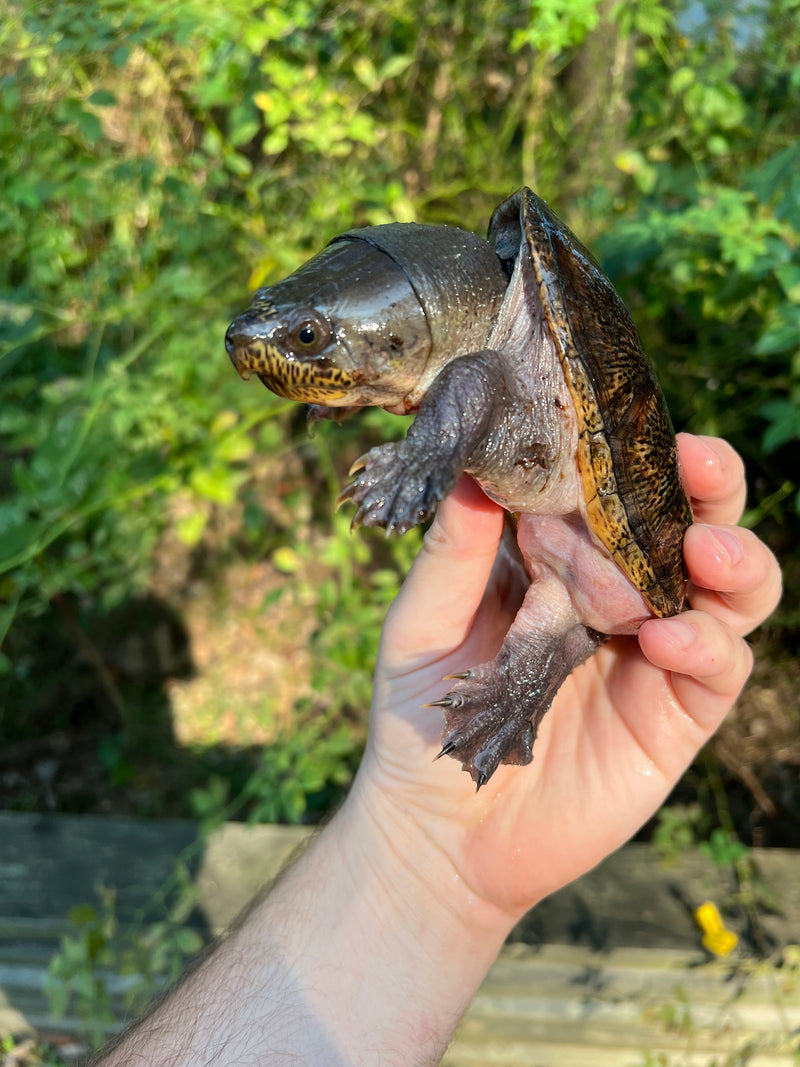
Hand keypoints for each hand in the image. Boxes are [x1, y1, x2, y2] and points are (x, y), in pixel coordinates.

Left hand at [357, 434, 781, 920]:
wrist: (440, 829)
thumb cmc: (422, 717)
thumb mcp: (422, 627)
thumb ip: (452, 555)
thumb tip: (474, 470)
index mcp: (557, 559)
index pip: (611, 489)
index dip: (631, 452)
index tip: (628, 420)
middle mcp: (615, 594)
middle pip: (687, 524)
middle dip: (708, 488)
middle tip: (700, 464)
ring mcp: (650, 652)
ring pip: (727, 591)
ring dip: (733, 561)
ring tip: (708, 553)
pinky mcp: (673, 713)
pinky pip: (719, 666)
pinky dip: (707, 644)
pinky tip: (666, 641)